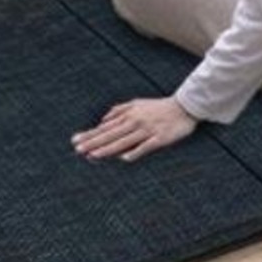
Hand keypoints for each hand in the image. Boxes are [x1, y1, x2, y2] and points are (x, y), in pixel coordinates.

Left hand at [72, 95, 197, 161]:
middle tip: (77, 149)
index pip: (105, 127)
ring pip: (124, 141)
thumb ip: (119, 110)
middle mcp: (135, 122)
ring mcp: (147, 130)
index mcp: (129, 114)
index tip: (75, 141)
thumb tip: (103, 119)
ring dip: (107, 149)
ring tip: (93, 155)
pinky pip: (145, 146)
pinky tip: (124, 158)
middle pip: (111, 135)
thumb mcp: (137, 103)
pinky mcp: (160, 138)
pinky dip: (135, 151)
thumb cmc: (159, 106)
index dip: (90, 135)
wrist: (185, 106)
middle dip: (93, 142)